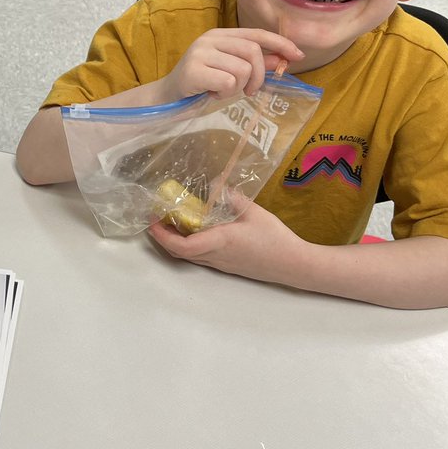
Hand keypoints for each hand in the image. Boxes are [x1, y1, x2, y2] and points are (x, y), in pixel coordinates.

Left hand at [147, 189, 305, 284]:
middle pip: (178, 253)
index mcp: (219, 243)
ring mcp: (220, 264)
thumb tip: (216, 182)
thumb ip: (233, 197)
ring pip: (188, 256)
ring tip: (172, 220)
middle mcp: (215, 257)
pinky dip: (189, 244)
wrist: (295, 265)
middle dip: (162, 236)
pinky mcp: (227, 266)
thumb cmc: (274, 239)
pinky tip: (195, 229)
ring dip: (174, 241)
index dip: (162, 235)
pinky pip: (200, 257)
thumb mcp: (254, 212)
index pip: (182, 246)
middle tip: (156, 217)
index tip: (152, 219)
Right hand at [164, 28, 301, 99]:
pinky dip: (225, 93)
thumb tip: (285, 58)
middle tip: (249, 91)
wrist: (167, 97)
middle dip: (259, 76)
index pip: (256, 34)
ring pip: (242, 70)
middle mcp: (209, 39)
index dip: (280, 44)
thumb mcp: (231, 70)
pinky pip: (228, 82)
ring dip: (238, 88)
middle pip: (253, 52)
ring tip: (222, 90)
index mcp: (220, 35)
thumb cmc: (202, 84)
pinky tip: (212, 93)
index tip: (298, 56)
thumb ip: (255, 63)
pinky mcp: (193, 70)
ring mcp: (200, 53)